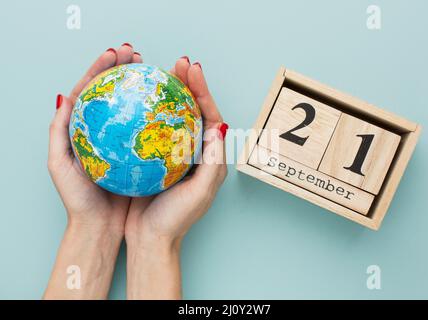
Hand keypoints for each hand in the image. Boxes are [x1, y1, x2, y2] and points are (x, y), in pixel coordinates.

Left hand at [45, 44, 142, 298]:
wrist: (101, 229)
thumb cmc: (79, 200)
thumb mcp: (60, 165)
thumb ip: (59, 131)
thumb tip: (65, 97)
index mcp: (87, 130)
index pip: (94, 89)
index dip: (104, 67)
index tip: (117, 53)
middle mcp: (113, 133)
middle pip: (120, 92)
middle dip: (126, 68)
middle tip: (135, 53)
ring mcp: (131, 142)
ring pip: (141, 108)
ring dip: (148, 86)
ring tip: (155, 69)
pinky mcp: (147, 156)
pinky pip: (156, 129)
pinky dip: (162, 113)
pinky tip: (170, 103)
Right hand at [125, 57, 227, 298]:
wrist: (151, 240)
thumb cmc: (177, 219)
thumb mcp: (200, 191)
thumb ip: (212, 160)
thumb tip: (218, 125)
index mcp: (210, 157)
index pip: (210, 116)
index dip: (203, 91)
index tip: (192, 70)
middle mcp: (195, 152)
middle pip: (194, 111)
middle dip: (189, 85)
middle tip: (179, 63)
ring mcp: (175, 154)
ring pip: (174, 117)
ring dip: (171, 94)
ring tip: (163, 73)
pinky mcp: (156, 159)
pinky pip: (155, 129)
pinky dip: (150, 112)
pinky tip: (140, 101)